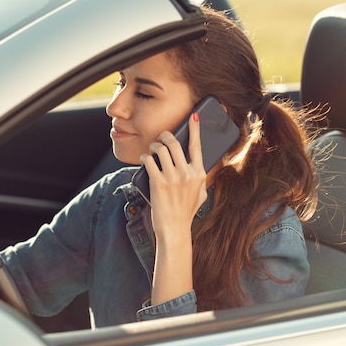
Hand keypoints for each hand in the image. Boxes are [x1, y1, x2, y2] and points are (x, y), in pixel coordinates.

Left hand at [140, 112, 206, 240]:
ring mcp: (173, 178)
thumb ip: (200, 178)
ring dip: (154, 146)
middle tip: (161, 137)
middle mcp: (187, 174)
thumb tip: (197, 163)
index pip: (197, 146)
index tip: (194, 115)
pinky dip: (145, 157)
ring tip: (152, 149)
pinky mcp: (158, 183)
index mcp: (199, 174)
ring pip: (161, 149)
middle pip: (175, 143)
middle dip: (165, 136)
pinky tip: (145, 159)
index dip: (195, 128)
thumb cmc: (186, 212)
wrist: (174, 230)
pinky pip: (149, 161)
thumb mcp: (200, 194)